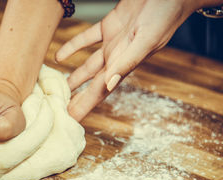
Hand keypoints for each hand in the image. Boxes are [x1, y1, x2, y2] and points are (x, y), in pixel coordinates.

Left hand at [56, 0, 202, 120]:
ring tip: (58, 88)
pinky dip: (73, 47)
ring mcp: (112, 43)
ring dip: (73, 77)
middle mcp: (116, 58)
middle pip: (92, 84)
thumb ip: (126, 63)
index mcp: (123, 65)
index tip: (70, 120)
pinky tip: (59, 56)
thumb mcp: (145, 41)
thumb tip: (109, 86)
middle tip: (59, 110)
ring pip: (88, 65)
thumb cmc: (164, 15)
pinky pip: (87, 39)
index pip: (100, 92)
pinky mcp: (110, 25)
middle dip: (76, 98)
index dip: (84, 106)